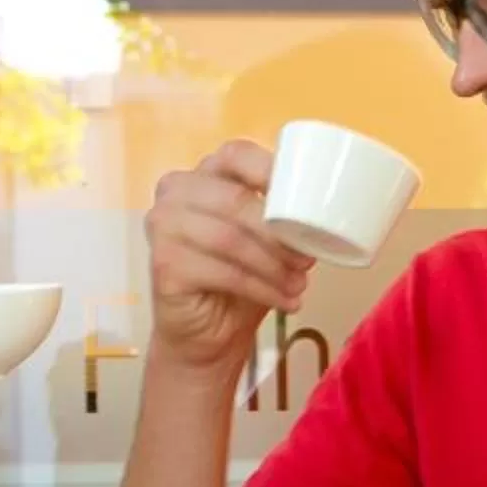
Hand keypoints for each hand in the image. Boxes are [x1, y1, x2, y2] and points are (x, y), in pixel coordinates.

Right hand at [144, 142, 313, 369]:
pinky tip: (283, 300)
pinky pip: (223, 272)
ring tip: (298, 285)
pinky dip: (261, 288)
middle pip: (234, 200)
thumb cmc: (237, 278)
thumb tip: (322, 216)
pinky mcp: (164, 265)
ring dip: (273, 265)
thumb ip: (283, 220)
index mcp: (203, 175)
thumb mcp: (265, 242)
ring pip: (230, 238)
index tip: (306, 197)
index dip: (270, 170)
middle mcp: (175, 193)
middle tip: (307, 259)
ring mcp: (163, 227)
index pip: (236, 154)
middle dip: (278, 232)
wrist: (206, 333)